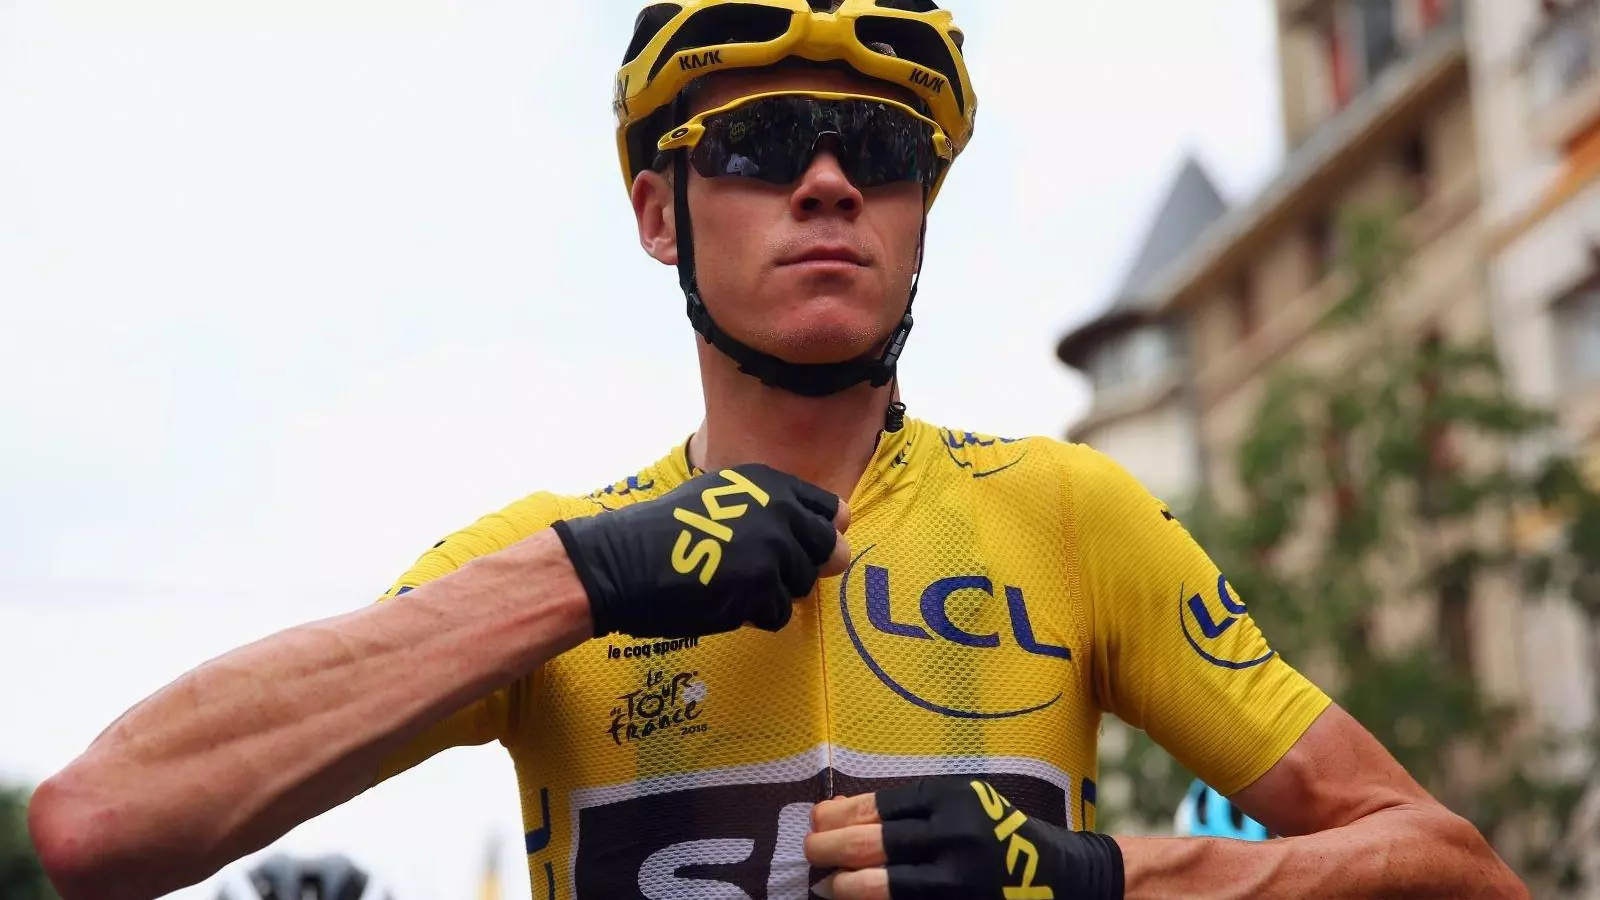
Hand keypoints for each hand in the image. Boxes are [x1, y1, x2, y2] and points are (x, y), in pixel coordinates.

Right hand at [552, 464, 849, 638]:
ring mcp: (774, 549)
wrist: (623, 562)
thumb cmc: (666, 532)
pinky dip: (756, 616)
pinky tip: (724, 603)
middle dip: (803, 567)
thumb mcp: (722, 497)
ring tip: (732, 585)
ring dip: (773, 593)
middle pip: (828, 551)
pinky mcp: (762, 587)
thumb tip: (837, 539)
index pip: (831, 510)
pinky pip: (779, 614)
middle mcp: (780, 511)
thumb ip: (774, 512)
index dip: (822, 533)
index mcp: (771, 484)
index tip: (804, 546)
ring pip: (802, 586)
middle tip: (762, 574)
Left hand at [804, 777, 1124, 899]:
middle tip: (809, 851)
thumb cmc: (998, 834)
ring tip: (825, 886)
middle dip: (831, 848)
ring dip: (846, 886)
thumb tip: (837, 816)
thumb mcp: (963, 805)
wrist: (1062, 878)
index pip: (881, 806)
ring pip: (885, 885)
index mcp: (954, 799)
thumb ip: (911, 811)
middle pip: (874, 844)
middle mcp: (956, 836)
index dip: (840, 815)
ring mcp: (959, 881)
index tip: (815, 819)